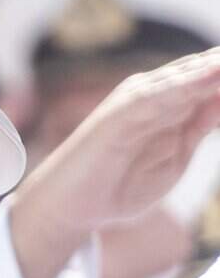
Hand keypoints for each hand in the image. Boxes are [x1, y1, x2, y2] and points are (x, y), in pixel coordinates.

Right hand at [11, 49, 219, 277]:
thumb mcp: (175, 158)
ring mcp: (137, 102)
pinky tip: (208, 76)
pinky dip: (184, 84)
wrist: (72, 207)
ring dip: (214, 70)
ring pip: (187, 77)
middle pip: (206, 72)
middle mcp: (156, 96)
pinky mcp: (118, 113)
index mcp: (172, 106)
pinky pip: (156, 94)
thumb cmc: (119, 187)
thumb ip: (199, 128)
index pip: (213, 83)